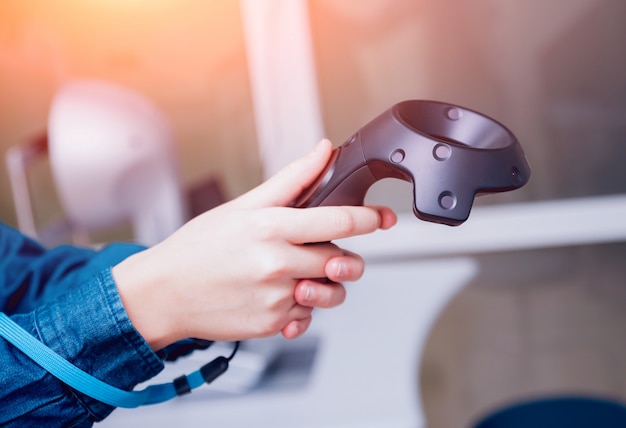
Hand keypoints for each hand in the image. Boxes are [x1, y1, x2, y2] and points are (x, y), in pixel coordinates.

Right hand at [113, 140, 395, 349]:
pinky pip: (306, 316)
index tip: (383, 218)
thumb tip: (324, 151)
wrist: (163, 292)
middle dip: (343, 257)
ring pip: (330, 293)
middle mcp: (277, 264)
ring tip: (300, 276)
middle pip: (342, 261)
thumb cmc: (198, 248)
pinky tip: (277, 295)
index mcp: (272, 228)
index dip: (370, 218)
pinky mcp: (271, 324)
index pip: (339, 222)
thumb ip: (292, 180)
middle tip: (326, 253)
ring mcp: (276, 297)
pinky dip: (300, 306)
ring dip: (325, 285)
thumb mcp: (244, 206)